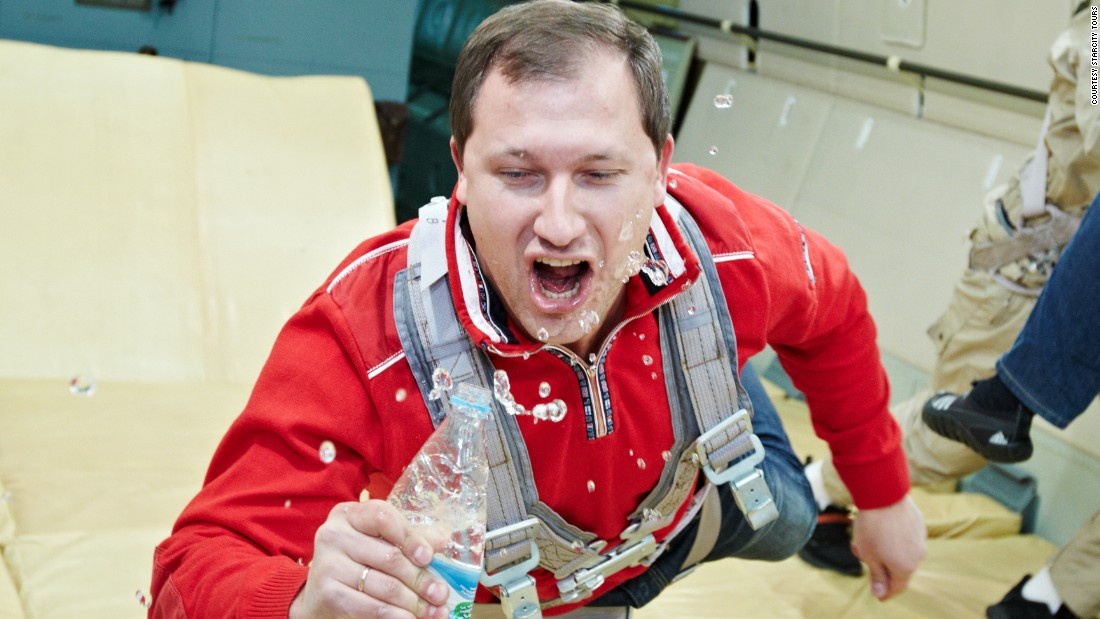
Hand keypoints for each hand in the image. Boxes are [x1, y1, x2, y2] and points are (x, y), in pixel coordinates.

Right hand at [289, 498, 450, 618]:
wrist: (324, 594)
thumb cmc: (359, 561)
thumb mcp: (381, 542)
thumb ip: (411, 537)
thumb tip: (443, 539)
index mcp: (349, 514)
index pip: (383, 517)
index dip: (410, 537)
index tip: (430, 557)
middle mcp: (334, 535)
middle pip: (389, 557)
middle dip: (421, 579)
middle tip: (441, 594)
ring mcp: (327, 565)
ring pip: (385, 585)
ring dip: (415, 602)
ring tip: (434, 611)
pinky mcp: (328, 594)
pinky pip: (371, 607)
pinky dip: (396, 616)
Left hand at [850, 495, 925, 600]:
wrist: (883, 494)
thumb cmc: (872, 527)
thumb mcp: (869, 555)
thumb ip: (877, 576)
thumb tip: (880, 594)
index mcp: (906, 567)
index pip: (897, 587)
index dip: (885, 591)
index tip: (877, 593)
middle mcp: (918, 555)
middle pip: (898, 567)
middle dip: (879, 563)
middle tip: (859, 550)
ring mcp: (921, 538)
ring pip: (902, 550)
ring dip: (885, 548)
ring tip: (865, 535)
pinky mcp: (919, 523)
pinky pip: (905, 536)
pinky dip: (893, 536)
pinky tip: (879, 524)